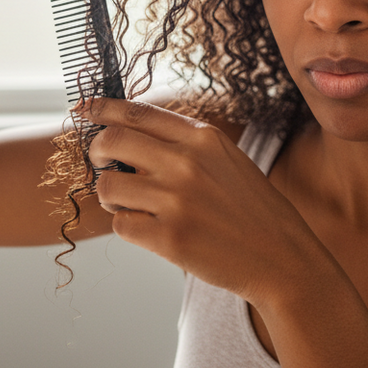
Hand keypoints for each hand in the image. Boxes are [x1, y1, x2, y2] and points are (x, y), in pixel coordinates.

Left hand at [81, 98, 326, 306]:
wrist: (283, 258)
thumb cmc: (252, 210)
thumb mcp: (227, 160)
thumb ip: (184, 144)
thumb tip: (129, 134)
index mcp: (202, 138)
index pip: (137, 112)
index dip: (103, 108)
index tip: (84, 108)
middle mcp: (187, 163)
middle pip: (112, 141)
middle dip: (97, 152)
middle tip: (104, 165)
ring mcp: (177, 201)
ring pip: (108, 186)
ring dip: (110, 197)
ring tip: (130, 205)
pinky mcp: (170, 238)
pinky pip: (121, 226)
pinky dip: (128, 228)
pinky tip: (149, 230)